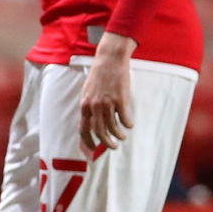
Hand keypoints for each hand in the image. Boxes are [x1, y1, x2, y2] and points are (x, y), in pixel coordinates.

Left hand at [80, 32, 135, 150]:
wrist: (109, 61)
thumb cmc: (99, 77)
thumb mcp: (88, 92)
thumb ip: (89, 107)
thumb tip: (91, 123)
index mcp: (84, 105)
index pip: (83, 129)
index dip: (88, 142)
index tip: (92, 150)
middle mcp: (94, 106)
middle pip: (99, 132)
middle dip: (106, 143)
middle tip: (113, 147)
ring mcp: (107, 103)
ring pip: (113, 128)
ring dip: (118, 135)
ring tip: (122, 137)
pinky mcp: (120, 100)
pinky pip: (124, 119)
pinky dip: (128, 124)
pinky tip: (129, 124)